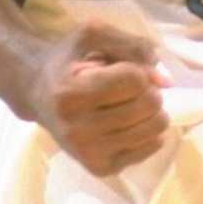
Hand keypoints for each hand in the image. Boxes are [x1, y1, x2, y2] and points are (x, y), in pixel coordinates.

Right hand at [26, 22, 169, 177]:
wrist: (37, 94)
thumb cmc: (67, 61)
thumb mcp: (92, 35)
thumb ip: (133, 46)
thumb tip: (166, 81)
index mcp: (70, 92)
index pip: (134, 80)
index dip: (136, 69)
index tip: (120, 69)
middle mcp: (76, 128)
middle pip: (148, 104)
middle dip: (147, 90)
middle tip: (128, 88)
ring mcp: (88, 152)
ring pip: (154, 129)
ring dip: (151, 111)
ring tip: (129, 104)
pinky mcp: (100, 168)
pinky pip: (150, 148)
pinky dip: (148, 131)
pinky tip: (128, 122)